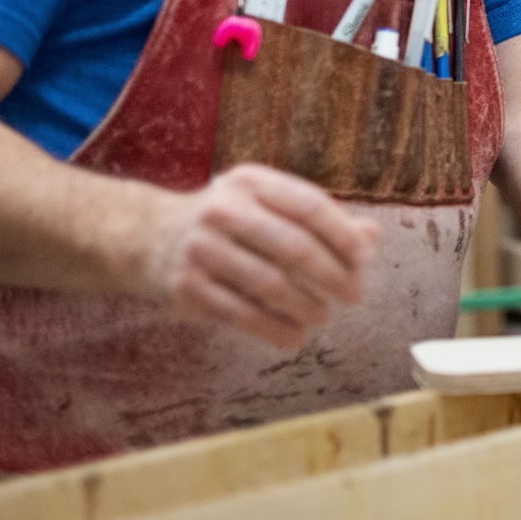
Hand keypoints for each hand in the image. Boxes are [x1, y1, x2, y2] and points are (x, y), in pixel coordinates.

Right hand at [139, 164, 378, 350]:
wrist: (149, 237)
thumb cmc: (229, 221)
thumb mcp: (267, 205)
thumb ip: (318, 218)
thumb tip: (371, 236)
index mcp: (251, 182)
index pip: (308, 206)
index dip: (342, 234)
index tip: (364, 259)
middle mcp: (223, 210)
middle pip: (293, 246)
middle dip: (332, 275)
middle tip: (354, 295)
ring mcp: (201, 249)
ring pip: (269, 284)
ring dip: (305, 305)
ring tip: (323, 316)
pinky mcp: (187, 287)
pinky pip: (241, 314)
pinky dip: (274, 328)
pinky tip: (294, 337)